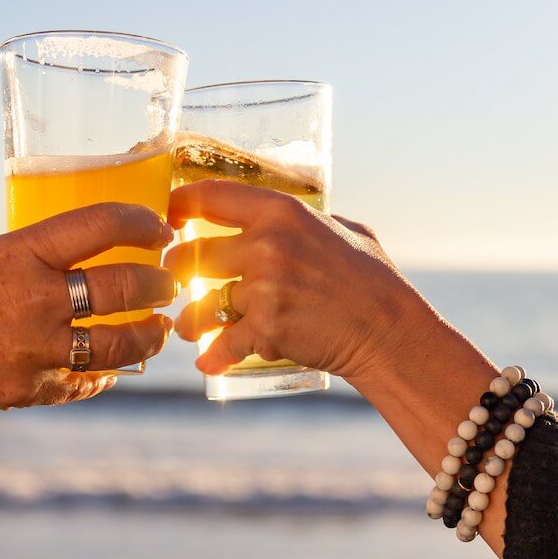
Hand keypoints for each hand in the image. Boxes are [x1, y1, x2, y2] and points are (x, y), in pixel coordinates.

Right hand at [0, 203, 176, 419]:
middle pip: (125, 286)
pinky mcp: (29, 389)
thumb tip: (89, 259)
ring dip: (148, 335)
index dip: (142, 222)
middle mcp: (35, 298)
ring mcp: (35, 348)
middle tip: (169, 283)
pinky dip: (105, 374)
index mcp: (20, 252)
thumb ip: (37, 260)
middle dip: (159, 284)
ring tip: (156, 329)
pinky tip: (113, 367)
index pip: (102, 223)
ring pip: (121, 343)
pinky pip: (87, 380)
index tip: (161, 227)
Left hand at [164, 180, 428, 378]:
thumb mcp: (344, 229)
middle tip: (175, 281)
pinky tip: (208, 362)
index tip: (168, 217)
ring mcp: (264, 289)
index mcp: (281, 212)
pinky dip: (215, 356)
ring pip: (202, 303)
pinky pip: (224, 343)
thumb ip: (307, 220)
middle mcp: (266, 245)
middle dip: (177, 271)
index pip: (210, 196)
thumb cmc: (373, 279)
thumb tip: (282, 215)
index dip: (179, 205)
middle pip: (192, 254)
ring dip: (190, 319)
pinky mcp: (266, 330)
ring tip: (189, 326)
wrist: (389, 331)